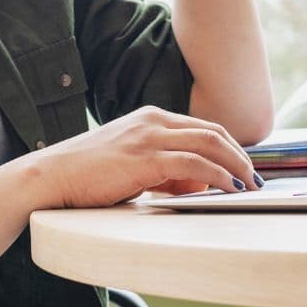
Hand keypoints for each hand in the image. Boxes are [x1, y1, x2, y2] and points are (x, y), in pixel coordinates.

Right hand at [28, 106, 262, 208]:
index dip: (229, 148)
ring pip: (210, 144)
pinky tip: (228, 188)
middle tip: (255, 178)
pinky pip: (194, 165)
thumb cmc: (87, 175)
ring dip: (236, 165)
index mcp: (150, 118)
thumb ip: (163, 170)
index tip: (243, 168)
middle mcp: (153, 121)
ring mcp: (149, 137)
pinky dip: (218, 176)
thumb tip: (198, 184)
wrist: (51, 177)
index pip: (202, 128)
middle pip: (213, 132)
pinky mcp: (145, 159)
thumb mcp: (131, 166)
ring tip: (249, 185)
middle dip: (240, 155)